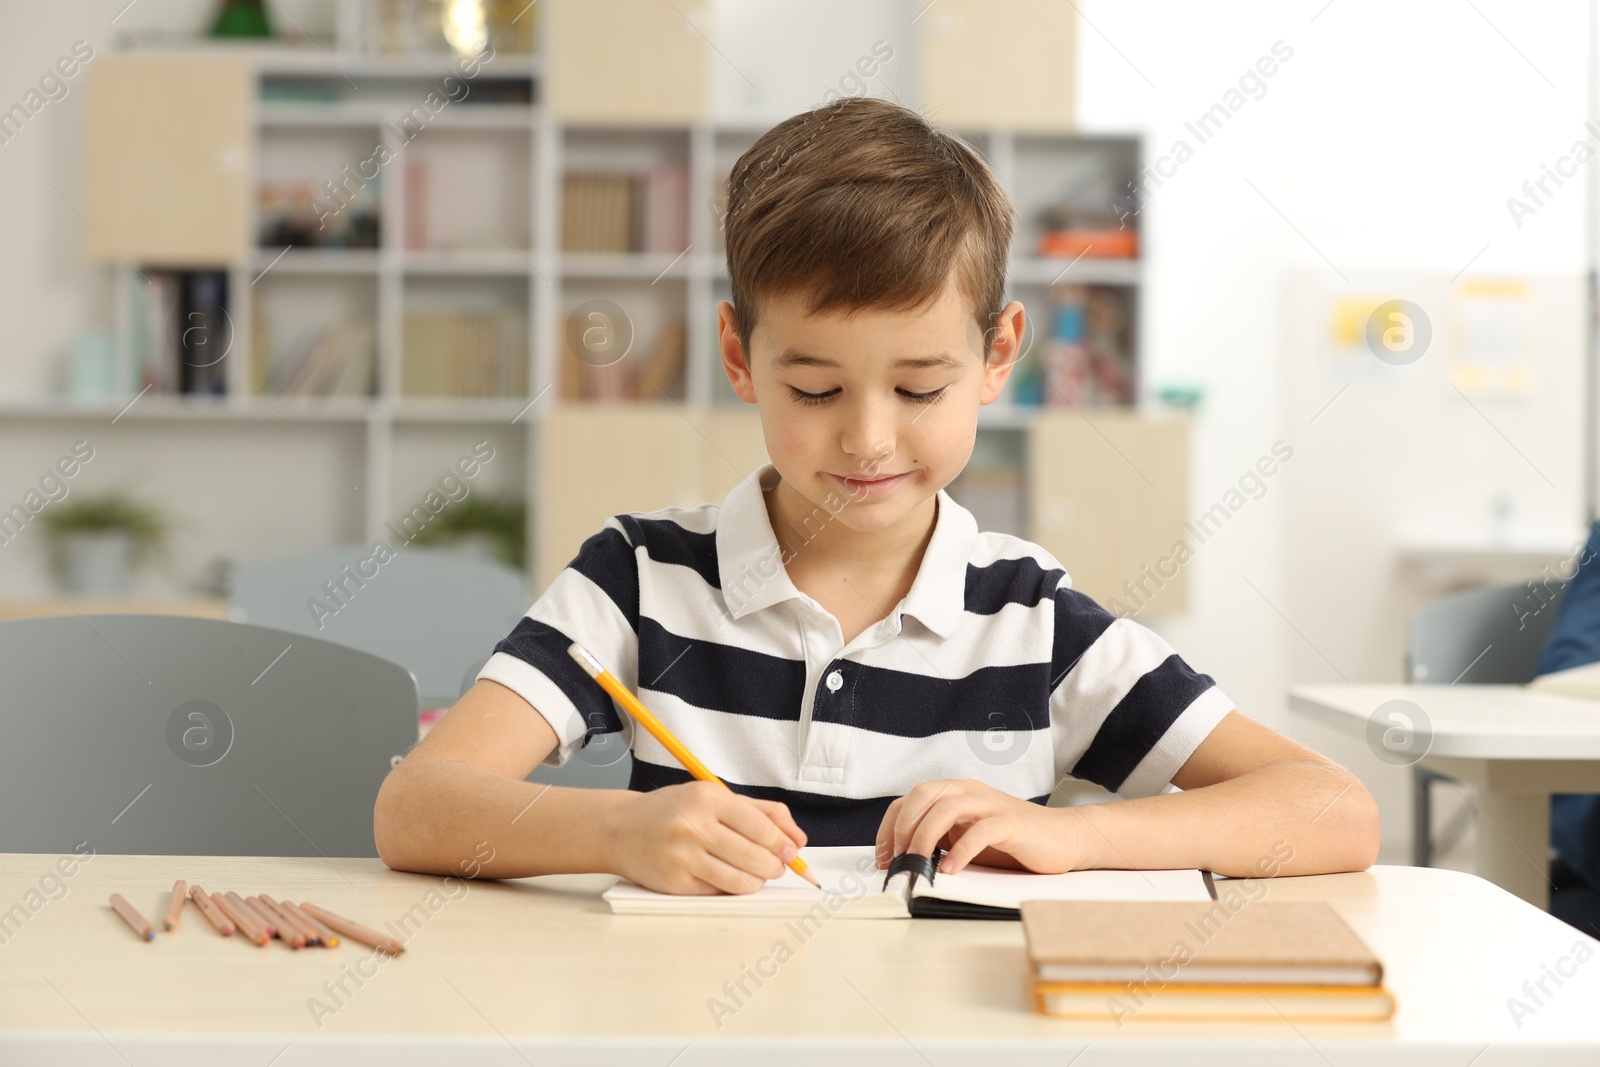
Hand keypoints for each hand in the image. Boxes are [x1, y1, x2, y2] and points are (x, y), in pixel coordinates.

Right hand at [608, 781, 807, 894]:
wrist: (621, 829)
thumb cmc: (672, 811)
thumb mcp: (713, 797)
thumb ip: (760, 812)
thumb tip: (797, 838)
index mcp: (707, 799)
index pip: (760, 826)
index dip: (782, 843)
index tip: (792, 851)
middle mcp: (693, 827)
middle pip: (754, 856)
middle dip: (775, 866)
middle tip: (777, 866)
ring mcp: (683, 858)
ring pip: (740, 880)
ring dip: (757, 880)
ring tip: (756, 872)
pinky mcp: (675, 883)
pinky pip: (719, 892)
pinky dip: (731, 887)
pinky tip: (727, 875)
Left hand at [874, 779, 1087, 875]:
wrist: (1063, 838)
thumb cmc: (1012, 842)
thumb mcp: (965, 838)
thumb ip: (940, 840)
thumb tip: (902, 859)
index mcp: (954, 793)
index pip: (910, 800)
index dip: (889, 826)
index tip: (881, 856)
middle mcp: (969, 791)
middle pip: (923, 795)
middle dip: (903, 827)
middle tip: (897, 858)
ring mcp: (989, 804)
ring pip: (946, 807)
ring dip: (925, 836)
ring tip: (917, 862)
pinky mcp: (1010, 822)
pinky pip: (979, 831)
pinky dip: (960, 851)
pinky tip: (950, 869)